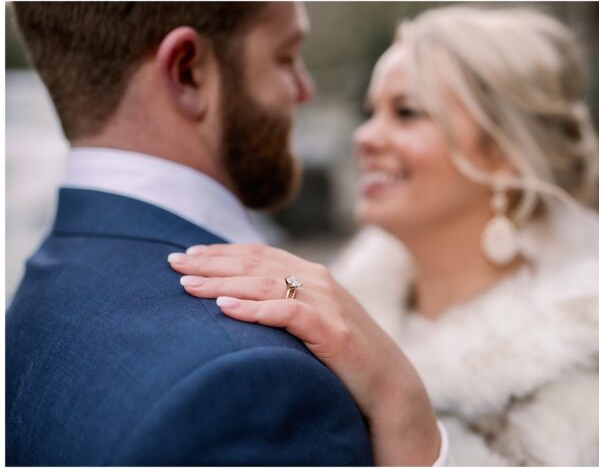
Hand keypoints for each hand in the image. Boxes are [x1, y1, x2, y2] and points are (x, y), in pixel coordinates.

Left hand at [168, 243, 439, 465]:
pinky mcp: (331, 331)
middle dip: (211, 263)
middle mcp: (319, 281)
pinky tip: (226, 310)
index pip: (258, 254)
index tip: (185, 256)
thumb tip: (238, 299)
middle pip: (255, 264)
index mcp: (313, 275)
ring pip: (265, 284)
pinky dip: (254, 309)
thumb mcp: (314, 320)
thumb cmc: (346, 356)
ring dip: (222, 284)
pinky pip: (287, 313)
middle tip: (172, 266)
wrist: (389, 384)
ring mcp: (327, 304)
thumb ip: (285, 303)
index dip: (220, 252)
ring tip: (188, 288)